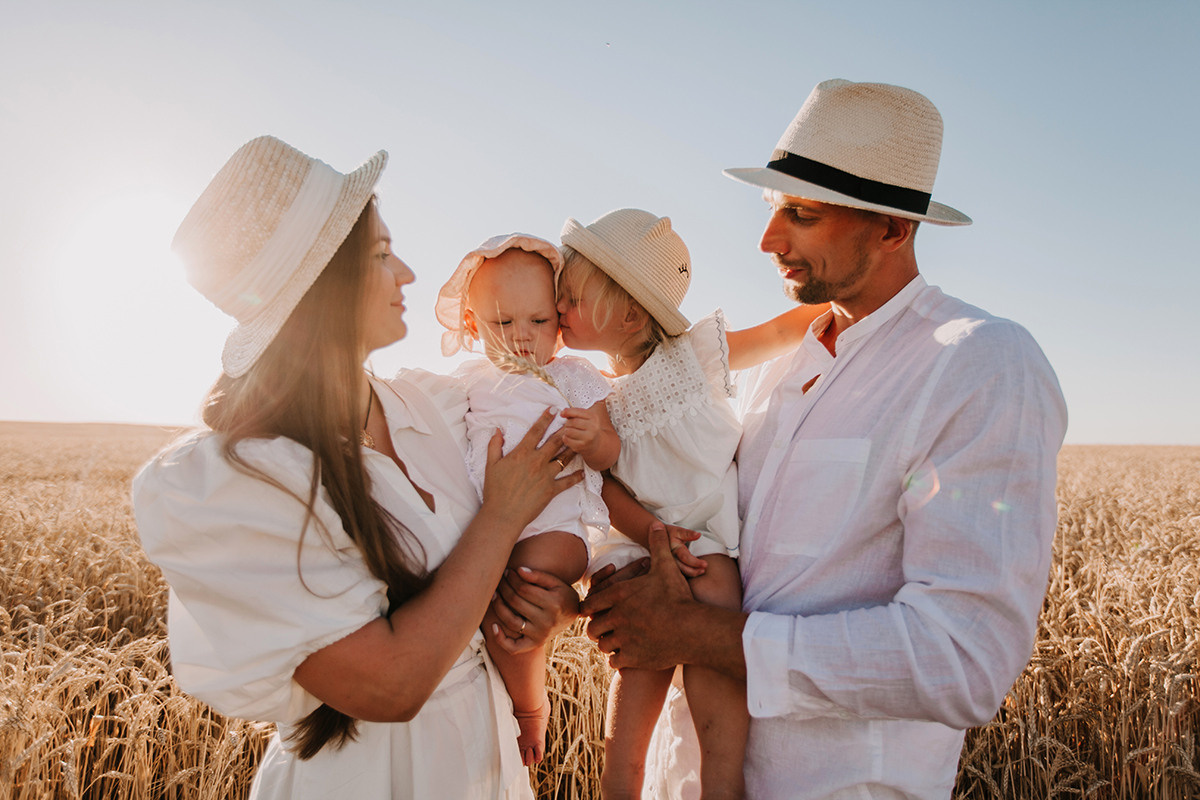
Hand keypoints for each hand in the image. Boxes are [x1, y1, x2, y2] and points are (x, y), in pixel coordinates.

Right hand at [481, 409, 580, 530]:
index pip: (536, 431)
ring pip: (564, 459)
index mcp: (522, 454)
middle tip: (573, 421)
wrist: (503, 514)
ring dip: (573, 449)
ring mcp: (546, 476)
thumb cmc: (495, 490)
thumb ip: (494, 446)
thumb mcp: (490, 465)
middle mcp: (536, 461)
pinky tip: (583, 472)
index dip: (545, 418)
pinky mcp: (552, 490)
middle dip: (565, 430)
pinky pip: (568, 482)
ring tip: (580, 442)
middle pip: (555, 442)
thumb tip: (497, 430)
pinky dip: (577, 477)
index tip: (553, 409)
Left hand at [491, 566, 580, 654]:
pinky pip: (513, 647)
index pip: (524, 589)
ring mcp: (540, 635)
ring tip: (494, 595)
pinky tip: (493, 626)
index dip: (512, 579)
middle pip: (516, 603)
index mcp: (554, 603)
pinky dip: (500, 639)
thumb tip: (518, 570)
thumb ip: (538, 575)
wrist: (572, 615)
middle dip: (504, 588)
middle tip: (499, 580)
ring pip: (511, 621)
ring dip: (498, 606)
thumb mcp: (556, 582)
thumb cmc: (561, 594)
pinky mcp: (534, 644)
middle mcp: (547, 621)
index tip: (507, 572)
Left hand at [558, 406, 601, 454]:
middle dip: (568, 423)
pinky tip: (569, 438)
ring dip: (566, 431)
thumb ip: (574, 413)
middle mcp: (593, 427)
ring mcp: (588, 438)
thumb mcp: (584, 417)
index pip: (578, 412)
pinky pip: (567, 440)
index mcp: (593, 417)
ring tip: (569, 431)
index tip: (562, 413)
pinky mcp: (582, 446)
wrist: (595, 443)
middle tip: (569, 425)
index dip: (568, 412)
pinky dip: (565, 438)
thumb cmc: (587, 428)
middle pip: (573, 422)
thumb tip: (562, 413)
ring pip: (569, 431)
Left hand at [581, 525, 697, 670]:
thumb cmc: (678, 596)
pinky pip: (614, 661)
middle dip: (597, 628)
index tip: (596, 611)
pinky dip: (618, 659)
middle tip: (605, 628)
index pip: (589, 605)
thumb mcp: (667, 567)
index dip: (590, 608)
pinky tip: (627, 654)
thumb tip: (656, 524)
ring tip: (616, 641)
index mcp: (619, 596)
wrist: (693, 628)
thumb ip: (658, 545)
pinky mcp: (632, 657)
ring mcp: (623, 639)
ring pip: (602, 645)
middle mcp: (617, 617)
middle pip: (592, 628)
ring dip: (607, 643)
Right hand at [661, 522, 707, 577]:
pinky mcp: (667, 566)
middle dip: (694, 571)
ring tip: (701, 571)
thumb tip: (698, 535)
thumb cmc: (667, 533)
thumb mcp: (677, 531)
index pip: (685, 557)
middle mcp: (670, 558)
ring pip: (679, 572)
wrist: (652, 537)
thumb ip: (687, 534)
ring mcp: (668, 563)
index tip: (705, 564)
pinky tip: (694, 573)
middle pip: (682, 568)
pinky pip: (676, 573)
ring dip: (691, 573)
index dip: (695, 562)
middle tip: (703, 570)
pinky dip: (686, 574)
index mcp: (673, 549)